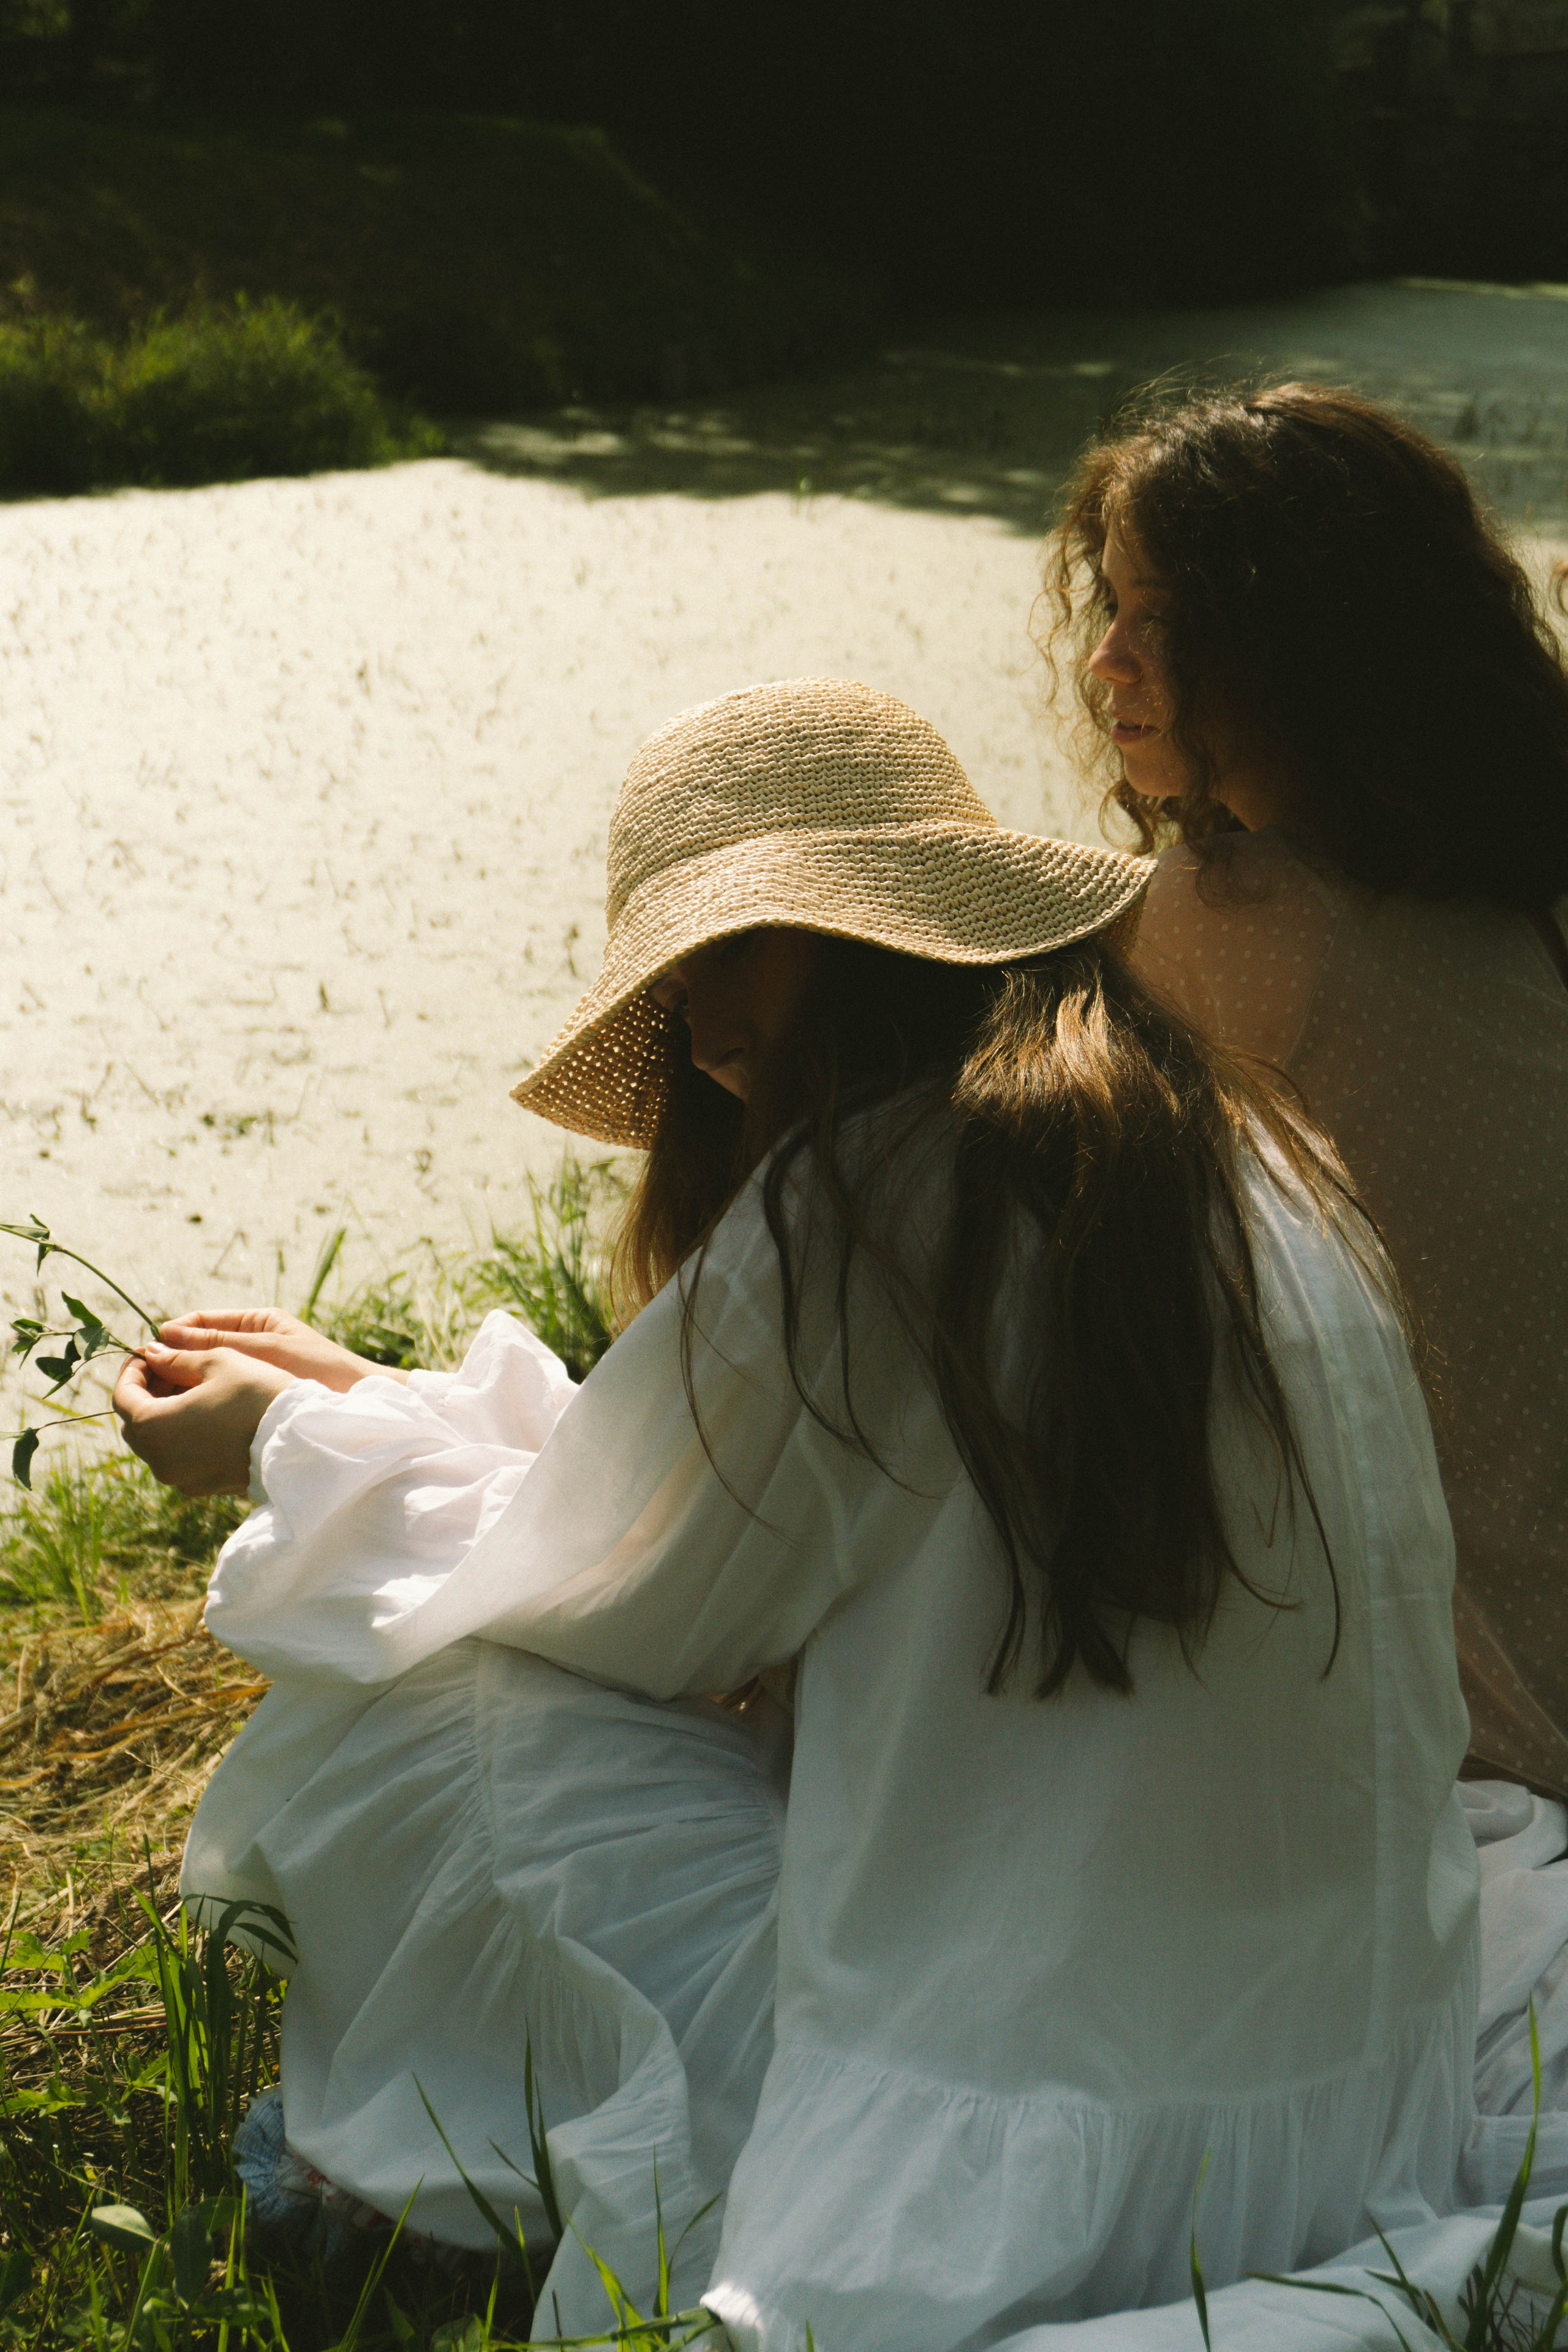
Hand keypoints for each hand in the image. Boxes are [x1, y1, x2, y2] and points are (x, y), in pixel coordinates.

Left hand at [113, 1344, 294, 1496]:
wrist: (302, 1440)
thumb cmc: (258, 1393)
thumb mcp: (218, 1361)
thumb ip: (176, 1357)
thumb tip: (151, 1353)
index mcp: (154, 1427)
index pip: (122, 1396)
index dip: (133, 1369)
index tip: (150, 1352)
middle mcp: (159, 1460)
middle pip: (135, 1423)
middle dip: (147, 1392)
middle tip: (171, 1367)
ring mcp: (181, 1478)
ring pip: (156, 1442)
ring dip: (165, 1414)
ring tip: (193, 1389)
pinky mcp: (203, 1486)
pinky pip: (178, 1458)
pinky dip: (182, 1436)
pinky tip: (208, 1415)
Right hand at [152, 1306, 404, 1391]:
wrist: (357, 1407)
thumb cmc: (318, 1371)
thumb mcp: (262, 1351)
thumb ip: (214, 1344)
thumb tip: (162, 1336)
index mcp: (255, 1323)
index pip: (199, 1323)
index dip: (170, 1336)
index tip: (145, 1354)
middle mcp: (250, 1346)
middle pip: (197, 1353)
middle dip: (172, 1367)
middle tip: (144, 1387)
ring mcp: (251, 1375)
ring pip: (204, 1380)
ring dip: (182, 1391)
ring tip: (159, 1406)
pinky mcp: (253, 1403)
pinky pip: (217, 1402)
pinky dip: (200, 1408)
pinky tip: (185, 1423)